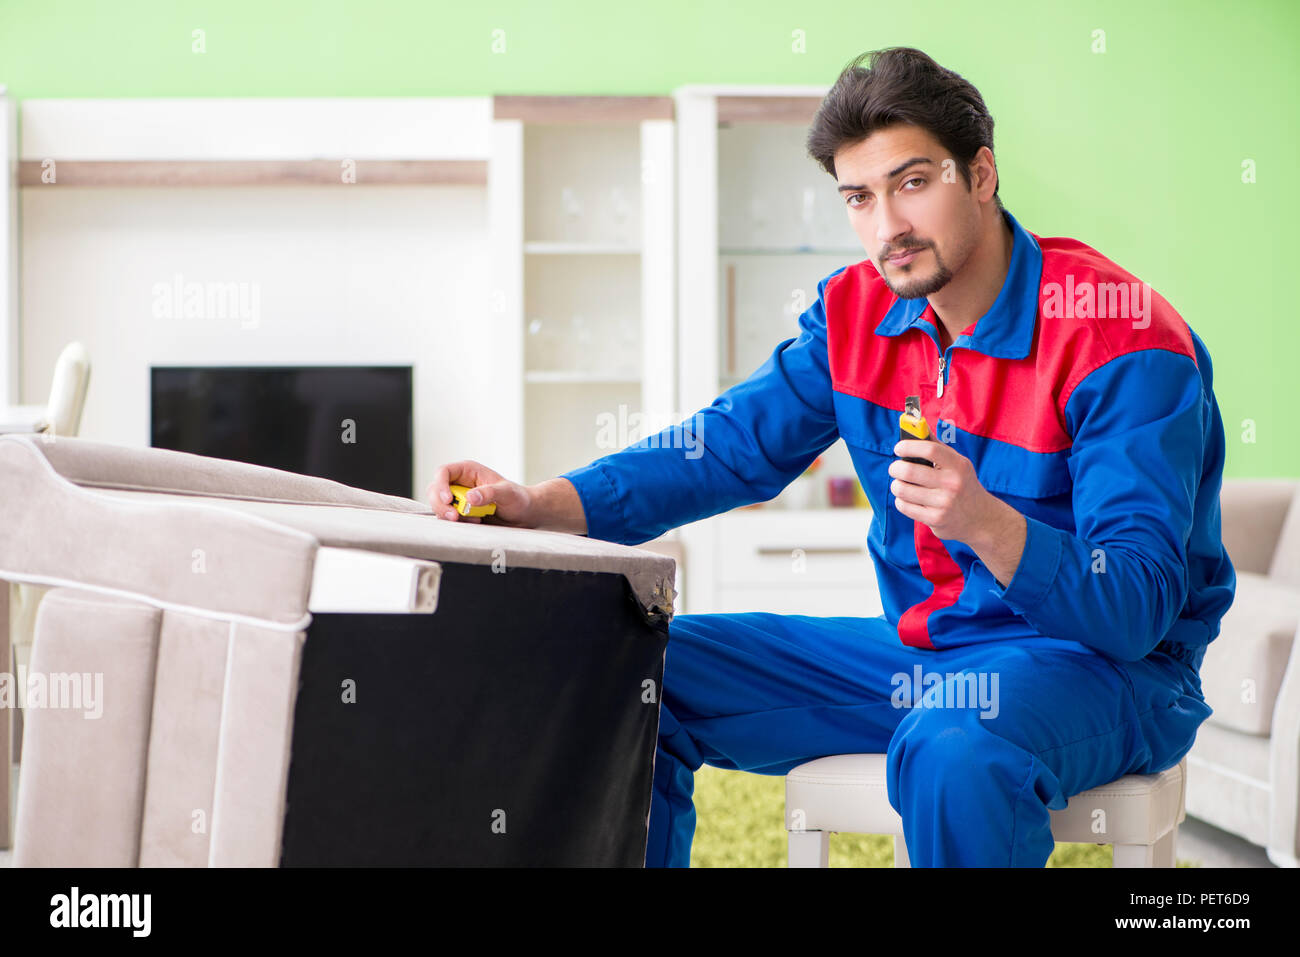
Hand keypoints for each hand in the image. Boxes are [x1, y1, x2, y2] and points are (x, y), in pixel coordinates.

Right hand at [427, 460, 534, 526]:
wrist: (525, 515)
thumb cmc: (518, 498)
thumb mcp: (507, 493)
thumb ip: (489, 493)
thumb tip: (469, 497)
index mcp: (468, 471)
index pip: (444, 472)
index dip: (441, 485)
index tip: (448, 500)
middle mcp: (460, 484)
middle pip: (435, 491)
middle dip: (441, 505)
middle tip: (455, 517)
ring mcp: (459, 500)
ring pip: (439, 506)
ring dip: (450, 516)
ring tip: (476, 520)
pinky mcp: (461, 514)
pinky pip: (448, 518)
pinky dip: (457, 523)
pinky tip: (476, 523)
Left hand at [889, 439, 1004, 545]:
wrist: (980, 517)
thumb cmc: (962, 484)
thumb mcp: (957, 463)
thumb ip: (936, 446)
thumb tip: (915, 424)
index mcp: (958, 465)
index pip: (929, 449)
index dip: (909, 446)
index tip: (898, 448)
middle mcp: (952, 484)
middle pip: (910, 471)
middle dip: (895, 468)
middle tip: (894, 468)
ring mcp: (944, 503)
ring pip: (903, 490)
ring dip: (896, 486)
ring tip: (900, 484)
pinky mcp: (936, 520)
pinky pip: (904, 506)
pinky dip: (901, 501)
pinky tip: (908, 499)